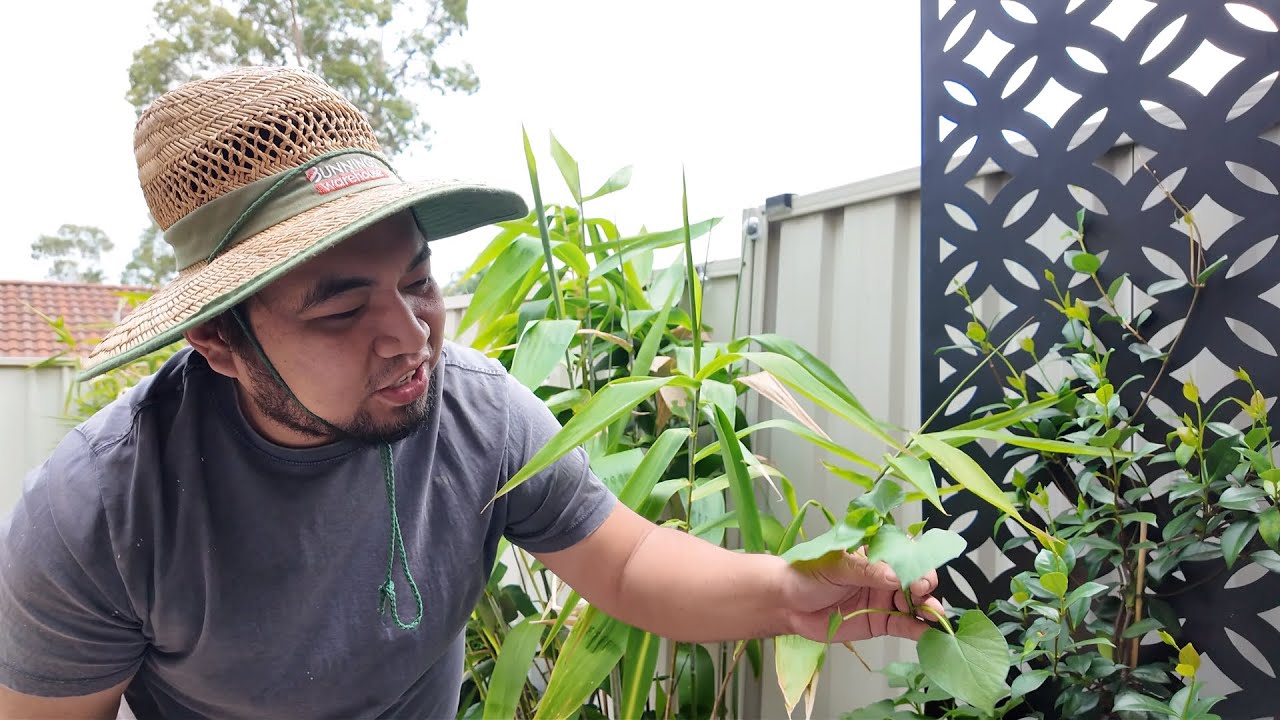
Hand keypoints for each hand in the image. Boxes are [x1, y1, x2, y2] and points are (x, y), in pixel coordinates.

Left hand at [782, 547, 944, 642]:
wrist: (787, 605)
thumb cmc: (806, 575)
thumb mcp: (834, 566)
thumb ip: (865, 571)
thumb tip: (894, 576)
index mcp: (874, 553)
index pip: (904, 553)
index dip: (917, 562)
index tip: (917, 575)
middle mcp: (884, 575)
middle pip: (916, 579)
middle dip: (925, 586)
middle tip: (922, 594)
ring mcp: (884, 599)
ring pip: (914, 604)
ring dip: (928, 609)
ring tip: (935, 617)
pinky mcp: (881, 622)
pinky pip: (904, 626)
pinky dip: (919, 630)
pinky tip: (929, 634)